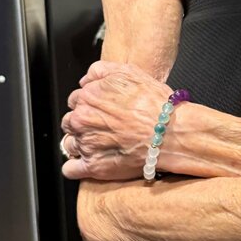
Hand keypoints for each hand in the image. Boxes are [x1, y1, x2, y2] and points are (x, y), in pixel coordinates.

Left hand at [60, 61, 171, 180]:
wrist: (170, 133)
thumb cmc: (156, 104)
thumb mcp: (129, 72)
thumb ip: (100, 71)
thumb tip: (85, 79)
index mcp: (88, 96)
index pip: (75, 100)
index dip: (89, 104)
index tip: (100, 110)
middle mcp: (82, 119)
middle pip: (70, 121)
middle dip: (84, 124)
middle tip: (104, 127)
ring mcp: (85, 144)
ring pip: (69, 143)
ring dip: (80, 144)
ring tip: (102, 145)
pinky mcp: (92, 166)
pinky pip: (70, 169)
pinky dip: (76, 167)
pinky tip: (89, 162)